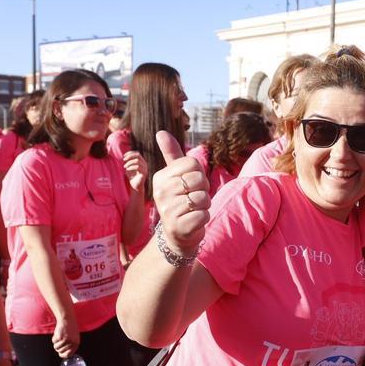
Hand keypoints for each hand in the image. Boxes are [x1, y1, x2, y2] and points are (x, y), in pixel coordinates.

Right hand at [52, 316, 79, 357]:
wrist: (67, 320)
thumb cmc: (70, 329)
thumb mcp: (73, 338)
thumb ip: (70, 346)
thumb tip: (64, 355)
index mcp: (76, 344)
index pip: (68, 355)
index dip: (63, 355)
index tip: (60, 353)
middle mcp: (72, 343)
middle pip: (60, 351)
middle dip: (58, 347)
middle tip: (59, 341)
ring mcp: (66, 340)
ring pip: (56, 347)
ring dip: (55, 343)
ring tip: (58, 337)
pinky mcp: (60, 337)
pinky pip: (54, 342)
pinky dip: (54, 338)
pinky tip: (57, 333)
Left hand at [123, 150, 148, 192]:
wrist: (135, 186)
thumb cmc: (132, 177)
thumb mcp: (129, 167)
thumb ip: (128, 162)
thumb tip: (124, 156)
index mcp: (142, 162)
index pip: (137, 153)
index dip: (130, 153)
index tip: (124, 156)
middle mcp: (145, 164)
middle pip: (138, 155)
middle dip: (130, 156)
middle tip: (123, 159)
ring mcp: (145, 168)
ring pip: (137, 161)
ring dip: (129, 163)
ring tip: (124, 166)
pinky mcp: (144, 173)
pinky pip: (138, 167)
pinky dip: (131, 167)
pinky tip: (127, 169)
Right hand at [152, 131, 210, 254]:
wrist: (177, 234)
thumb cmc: (180, 200)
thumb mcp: (175, 176)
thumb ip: (171, 154)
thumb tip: (161, 131)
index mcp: (160, 176)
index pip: (193, 163)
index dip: (199, 174)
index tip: (190, 185)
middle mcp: (160, 192)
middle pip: (200, 180)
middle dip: (203, 190)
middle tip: (192, 199)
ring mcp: (168, 210)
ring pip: (203, 198)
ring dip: (204, 205)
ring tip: (192, 210)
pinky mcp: (178, 226)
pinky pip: (204, 215)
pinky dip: (203, 218)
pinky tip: (193, 221)